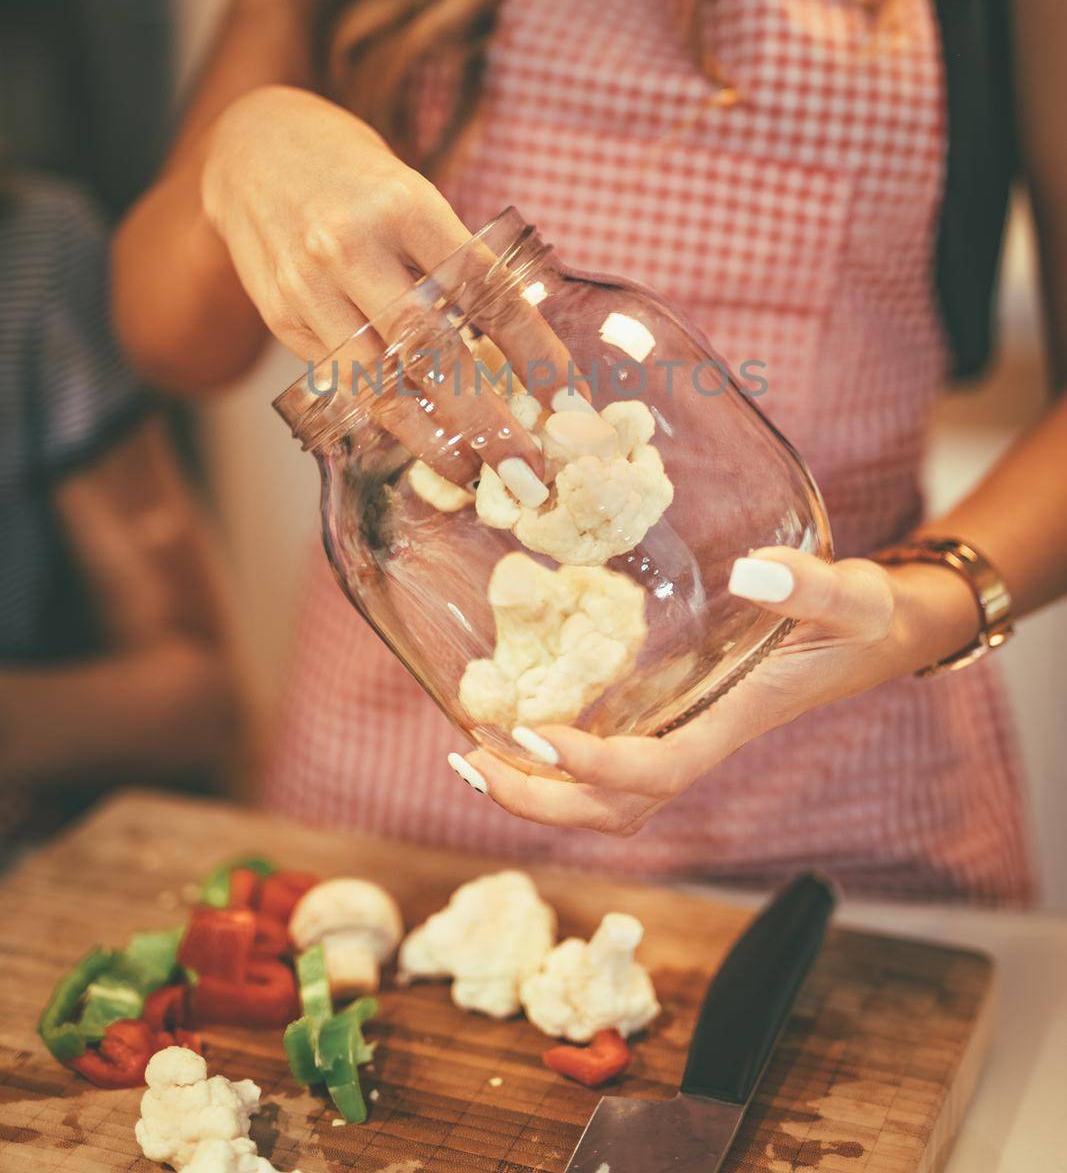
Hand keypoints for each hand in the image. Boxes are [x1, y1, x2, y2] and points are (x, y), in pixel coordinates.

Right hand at [200, 86, 584, 484]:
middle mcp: (351, 247)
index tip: (567, 394)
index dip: (529, 347)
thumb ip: (455, 263)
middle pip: (429, 347)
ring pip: (378, 381)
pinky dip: (388, 418)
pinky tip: (424, 444)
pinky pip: (345, 382)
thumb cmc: (359, 178)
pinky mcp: (282, 319)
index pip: (481, 288)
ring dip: (433, 438)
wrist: (255, 150)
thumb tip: (521, 350)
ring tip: (475, 473)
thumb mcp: (414, 195)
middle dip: (484, 417)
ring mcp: (309, 287)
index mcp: (404, 205)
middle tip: (527, 466)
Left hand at [455, 545, 980, 834]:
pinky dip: (554, 762)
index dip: (591, 768)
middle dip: (539, 800)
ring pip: (604, 800)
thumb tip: (752, 572)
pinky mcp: (674, 716)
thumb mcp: (852, 597)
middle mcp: (698, 743)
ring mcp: (683, 735)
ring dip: (536, 791)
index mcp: (730, 725)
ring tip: (470, 756)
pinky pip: (608, 763)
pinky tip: (512, 721)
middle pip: (611, 811)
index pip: (652, 774)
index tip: (534, 734)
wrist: (880, 636)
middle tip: (470, 760)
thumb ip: (812, 586)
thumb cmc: (868, 620)